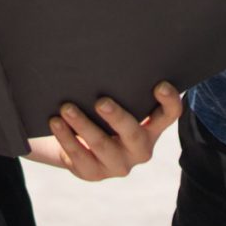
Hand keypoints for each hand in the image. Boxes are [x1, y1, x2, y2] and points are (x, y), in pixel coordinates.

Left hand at [29, 82, 183, 179]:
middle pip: (134, 134)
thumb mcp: (114, 101)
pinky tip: (56, 123)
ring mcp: (117, 164)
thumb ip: (118, 87)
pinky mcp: (93, 173)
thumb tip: (101, 53)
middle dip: (118, 118)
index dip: (169, 101)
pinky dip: (66, 137)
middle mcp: (139, 148)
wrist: (75, 143)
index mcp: (151, 128)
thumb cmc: (100, 114)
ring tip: (66, 108)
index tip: (159, 84)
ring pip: (102, 146)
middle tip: (101, 101)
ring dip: (83, 125)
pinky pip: (79, 156)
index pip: (169, 115)